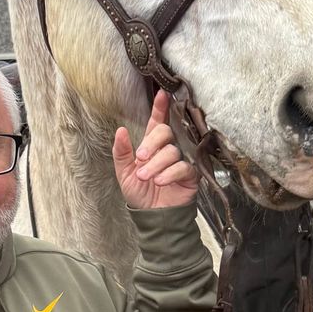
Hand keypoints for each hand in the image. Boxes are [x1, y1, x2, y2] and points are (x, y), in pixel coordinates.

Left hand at [112, 90, 199, 209]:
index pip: (157, 122)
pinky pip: (183, 167)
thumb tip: (121, 131)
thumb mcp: (124, 173)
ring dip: (156, 164)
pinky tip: (160, 181)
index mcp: (151, 146)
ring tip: (146, 177)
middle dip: (151, 143)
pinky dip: (170, 173)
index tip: (161, 95)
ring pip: (172, 151)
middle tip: (141, 157)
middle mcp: (167, 150)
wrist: (153, 216)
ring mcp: (180, 161)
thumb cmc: (140, 194)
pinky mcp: (191, 175)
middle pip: (165, 132)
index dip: (160, 108)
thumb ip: (122, 153)